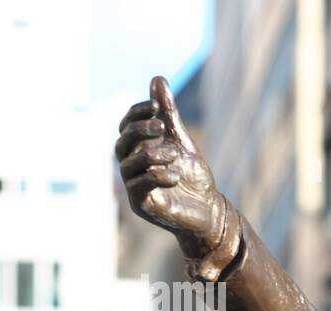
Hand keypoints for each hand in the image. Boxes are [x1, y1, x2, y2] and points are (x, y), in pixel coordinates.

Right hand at [116, 76, 221, 257]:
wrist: (209, 211)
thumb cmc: (193, 177)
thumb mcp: (182, 141)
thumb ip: (168, 115)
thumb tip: (157, 79)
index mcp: (138, 150)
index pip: (126, 126)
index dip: (137, 113)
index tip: (156, 106)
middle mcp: (131, 167)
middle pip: (121, 143)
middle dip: (139, 130)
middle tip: (160, 126)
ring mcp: (134, 186)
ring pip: (127, 164)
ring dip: (150, 154)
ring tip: (173, 154)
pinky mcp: (142, 205)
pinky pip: (139, 187)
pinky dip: (156, 176)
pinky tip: (175, 174)